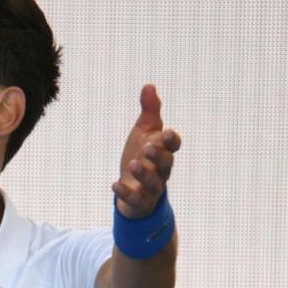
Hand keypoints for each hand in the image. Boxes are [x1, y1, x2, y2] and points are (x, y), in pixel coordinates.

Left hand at [114, 84, 181, 217]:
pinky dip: (125, 193)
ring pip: (153, 183)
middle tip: (148, 147)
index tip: (167, 133)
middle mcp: (161, 170)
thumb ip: (149, 111)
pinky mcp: (139, 201)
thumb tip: (148, 86)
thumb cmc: (142, 156)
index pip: (173, 146)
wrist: (134, 188)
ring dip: (144, 174)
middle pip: (166, 164)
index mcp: (164, 152)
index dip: (172, 140)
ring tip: (133, 164)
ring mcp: (151, 188)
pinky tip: (114, 185)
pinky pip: (135, 199)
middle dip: (159, 155)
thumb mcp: (144, 132)